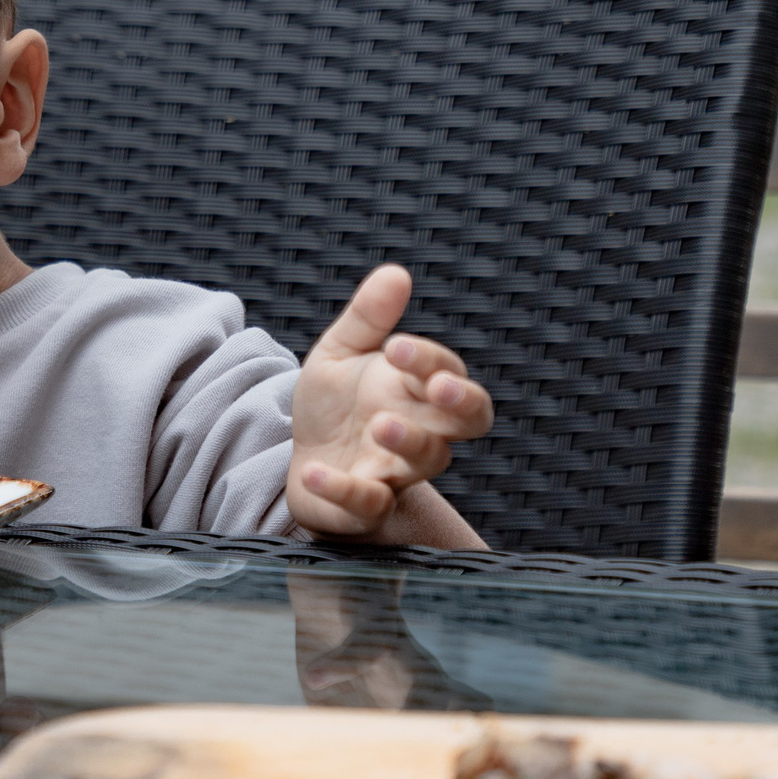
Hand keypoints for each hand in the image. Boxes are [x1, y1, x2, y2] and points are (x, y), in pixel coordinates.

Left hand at [285, 265, 493, 539]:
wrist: (307, 465)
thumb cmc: (336, 407)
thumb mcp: (341, 354)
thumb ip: (367, 318)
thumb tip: (396, 272)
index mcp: (419, 389)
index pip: (447, 370)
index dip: (428, 360)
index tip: (395, 346)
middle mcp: (423, 430)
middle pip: (470, 419)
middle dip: (461, 403)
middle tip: (437, 388)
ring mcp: (399, 470)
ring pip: (428, 461)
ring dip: (409, 441)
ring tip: (379, 424)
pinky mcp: (367, 505)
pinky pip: (367, 502)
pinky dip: (343, 489)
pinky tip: (313, 471)